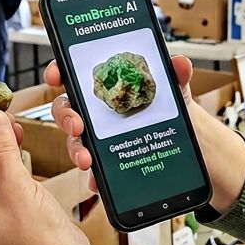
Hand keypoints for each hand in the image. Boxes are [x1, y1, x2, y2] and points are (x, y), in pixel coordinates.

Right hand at [45, 55, 196, 190]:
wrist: (188, 143)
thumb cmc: (170, 110)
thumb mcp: (174, 90)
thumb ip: (175, 74)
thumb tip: (180, 63)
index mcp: (106, 88)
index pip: (73, 76)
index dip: (58, 72)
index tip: (55, 75)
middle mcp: (96, 113)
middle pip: (66, 111)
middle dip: (65, 117)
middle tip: (77, 126)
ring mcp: (99, 139)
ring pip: (76, 143)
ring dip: (76, 150)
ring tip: (87, 160)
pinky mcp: (108, 163)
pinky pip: (95, 172)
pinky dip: (95, 178)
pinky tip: (99, 182)